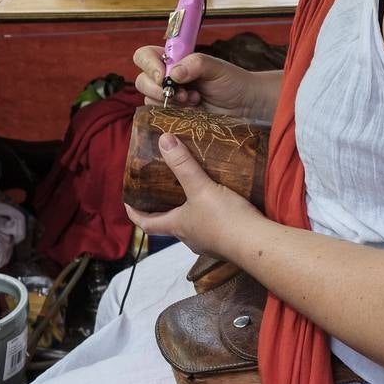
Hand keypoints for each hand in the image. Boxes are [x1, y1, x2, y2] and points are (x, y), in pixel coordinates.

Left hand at [125, 133, 259, 258]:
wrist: (256, 243)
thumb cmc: (224, 219)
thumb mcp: (201, 187)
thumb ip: (183, 165)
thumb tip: (164, 140)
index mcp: (178, 226)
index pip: (147, 224)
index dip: (135, 213)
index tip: (127, 203)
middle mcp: (190, 238)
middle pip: (170, 224)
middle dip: (165, 209)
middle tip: (162, 191)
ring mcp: (209, 243)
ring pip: (192, 226)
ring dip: (189, 211)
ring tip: (192, 191)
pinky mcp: (227, 242)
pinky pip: (213, 227)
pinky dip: (210, 215)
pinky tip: (220, 202)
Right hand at [132, 46, 265, 119]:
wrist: (246, 106)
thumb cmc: (232, 82)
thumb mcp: (216, 67)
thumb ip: (196, 64)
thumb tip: (173, 74)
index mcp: (173, 61)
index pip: (145, 56)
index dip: (148, 64)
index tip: (163, 75)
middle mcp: (166, 79)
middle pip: (142, 81)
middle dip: (158, 89)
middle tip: (181, 93)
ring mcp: (168, 101)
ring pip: (149, 102)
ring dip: (170, 104)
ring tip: (194, 101)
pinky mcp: (173, 119)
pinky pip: (161, 120)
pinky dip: (175, 117)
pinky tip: (193, 113)